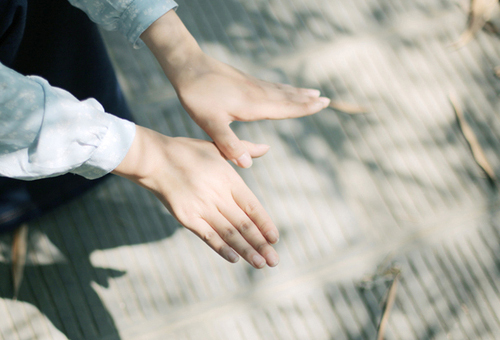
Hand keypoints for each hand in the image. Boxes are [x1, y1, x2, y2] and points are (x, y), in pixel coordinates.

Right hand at [112, 126, 279, 267]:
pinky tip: (235, 259)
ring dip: (247, 250)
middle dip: (261, 244)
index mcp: (228, 178)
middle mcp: (218, 195)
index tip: (275, 238)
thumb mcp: (217, 146)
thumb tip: (267, 148)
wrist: (153, 159)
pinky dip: (222, 248)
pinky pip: (208, 236)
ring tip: (260, 264)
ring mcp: (202, 207)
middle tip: (274, 261)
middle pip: (244, 224)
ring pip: (229, 233)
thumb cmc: (186, 151)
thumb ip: (243, 150)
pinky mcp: (186, 217)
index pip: (252, 206)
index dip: (265, 224)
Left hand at [173, 56, 330, 167]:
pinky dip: (282, 88)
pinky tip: (282, 89)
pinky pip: (270, 85)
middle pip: (287, 98)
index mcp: (252, 105)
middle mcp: (257, 93)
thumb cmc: (197, 95)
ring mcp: (251, 85)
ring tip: (312, 92)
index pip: (285, 108)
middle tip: (326, 99)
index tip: (322, 104)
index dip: (304, 108)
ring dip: (297, 93)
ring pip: (280, 90)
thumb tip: (247, 164)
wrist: (188, 65)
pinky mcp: (244, 80)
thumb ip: (228, 143)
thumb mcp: (210, 123)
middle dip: (306, 100)